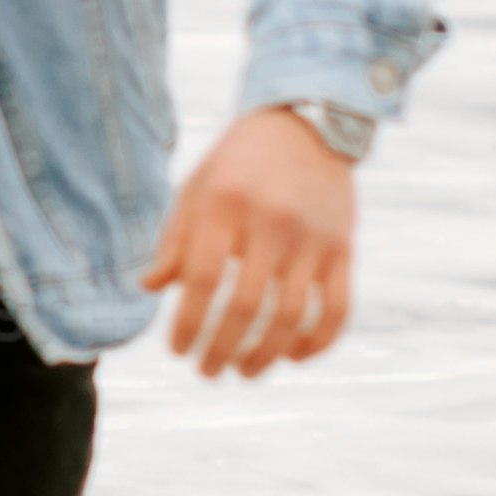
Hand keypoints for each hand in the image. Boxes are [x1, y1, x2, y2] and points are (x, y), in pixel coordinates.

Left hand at [144, 108, 356, 376]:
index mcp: (226, 205)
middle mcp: (272, 221)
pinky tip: (294, 357)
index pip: (203, 279)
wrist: (306, 124)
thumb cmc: (237, 165)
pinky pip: (338, 308)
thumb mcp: (196, 190)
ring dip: (266, 355)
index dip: (187, 323)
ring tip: (244, 372)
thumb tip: (151, 289)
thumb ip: (175, 240)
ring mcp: (313, 238)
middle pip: (246, 306)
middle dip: (222, 349)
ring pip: (292, 316)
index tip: (177, 350)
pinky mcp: (344, 248)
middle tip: (207, 372)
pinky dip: (318, 342)